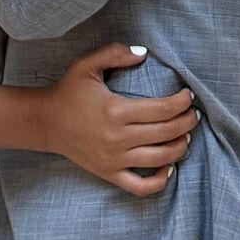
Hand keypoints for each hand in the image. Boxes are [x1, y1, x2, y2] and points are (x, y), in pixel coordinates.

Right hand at [37, 45, 197, 196]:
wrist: (46, 122)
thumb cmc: (69, 91)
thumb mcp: (87, 65)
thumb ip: (115, 53)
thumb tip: (144, 53)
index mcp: (115, 110)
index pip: (162, 109)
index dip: (181, 103)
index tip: (188, 96)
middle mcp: (117, 138)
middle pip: (165, 133)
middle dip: (187, 123)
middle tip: (194, 114)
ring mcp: (114, 159)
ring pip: (159, 159)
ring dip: (180, 147)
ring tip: (186, 135)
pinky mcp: (109, 173)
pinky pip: (140, 186)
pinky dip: (159, 182)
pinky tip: (168, 169)